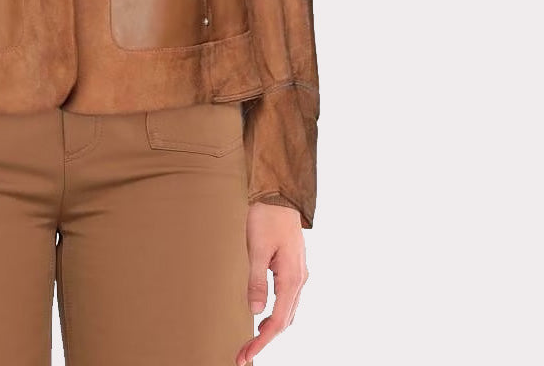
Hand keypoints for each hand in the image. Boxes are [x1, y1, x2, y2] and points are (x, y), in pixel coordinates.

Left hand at [236, 203, 308, 364]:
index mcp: (292, 278)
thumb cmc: (266, 217)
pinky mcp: (293, 266)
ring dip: (272, 326)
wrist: (279, 194)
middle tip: (244, 351)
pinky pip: (287, 297)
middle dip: (266, 338)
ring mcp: (299, 273)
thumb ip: (256, 281)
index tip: (245, 354)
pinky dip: (276, 311)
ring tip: (252, 338)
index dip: (261, 341)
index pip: (278, 321)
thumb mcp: (256, 248)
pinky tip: (264, 312)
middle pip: (285, 320)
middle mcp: (300, 279)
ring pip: (288, 310)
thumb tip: (254, 311)